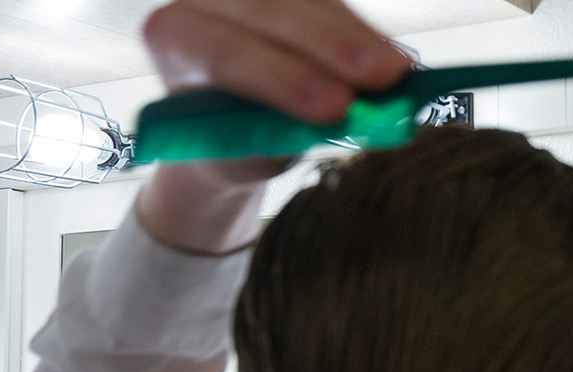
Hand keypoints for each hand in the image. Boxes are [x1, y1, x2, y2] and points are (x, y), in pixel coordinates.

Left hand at [135, 0, 412, 253]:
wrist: (229, 125)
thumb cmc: (231, 143)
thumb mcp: (248, 155)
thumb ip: (283, 135)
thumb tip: (348, 120)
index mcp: (173, 37)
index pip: (225, 51)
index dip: (283, 78)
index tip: (336, 109)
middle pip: (269, 12)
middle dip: (331, 47)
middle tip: (384, 79)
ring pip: (308, 1)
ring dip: (358, 37)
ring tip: (400, 72)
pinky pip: (329, 2)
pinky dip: (363, 32)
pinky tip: (393, 58)